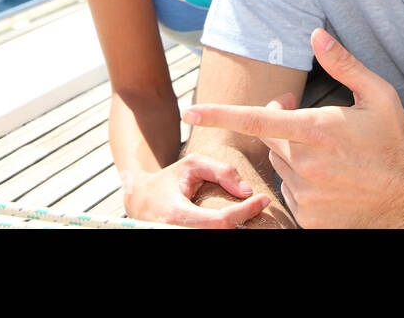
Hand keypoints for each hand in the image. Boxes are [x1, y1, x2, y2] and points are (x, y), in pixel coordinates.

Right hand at [123, 154, 269, 227]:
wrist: (140, 200)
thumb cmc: (169, 180)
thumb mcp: (192, 165)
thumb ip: (221, 171)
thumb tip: (247, 191)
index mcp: (177, 214)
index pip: (221, 221)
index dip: (246, 211)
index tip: (264, 198)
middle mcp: (177, 232)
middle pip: (223, 235)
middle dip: (244, 224)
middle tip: (260, 208)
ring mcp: (179, 238)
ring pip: (219, 238)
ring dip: (236, 228)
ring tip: (249, 213)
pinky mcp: (183, 239)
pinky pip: (211, 236)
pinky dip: (226, 230)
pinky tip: (235, 222)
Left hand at [183, 29, 403, 228]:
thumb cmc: (396, 142)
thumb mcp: (378, 95)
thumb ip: (343, 64)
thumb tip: (316, 33)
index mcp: (316, 129)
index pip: (256, 119)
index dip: (218, 114)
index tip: (189, 111)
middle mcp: (306, 164)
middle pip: (271, 140)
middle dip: (283, 128)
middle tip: (310, 125)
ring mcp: (306, 195)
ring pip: (281, 168)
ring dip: (295, 158)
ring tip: (332, 158)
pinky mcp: (310, 219)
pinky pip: (290, 194)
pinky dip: (302, 185)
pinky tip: (333, 181)